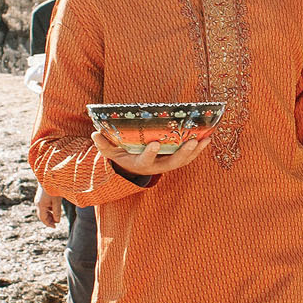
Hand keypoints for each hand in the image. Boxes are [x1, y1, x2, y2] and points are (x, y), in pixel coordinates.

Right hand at [38, 190, 62, 227]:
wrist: (47, 176)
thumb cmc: (53, 188)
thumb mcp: (57, 201)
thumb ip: (57, 211)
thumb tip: (57, 221)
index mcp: (41, 205)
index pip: (43, 218)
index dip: (49, 224)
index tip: (55, 227)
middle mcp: (38, 203)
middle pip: (42, 216)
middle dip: (49, 220)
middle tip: (56, 224)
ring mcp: (38, 200)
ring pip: (43, 211)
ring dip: (49, 215)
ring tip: (56, 218)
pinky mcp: (40, 197)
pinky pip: (44, 206)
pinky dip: (48, 210)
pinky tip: (54, 210)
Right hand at [91, 125, 212, 176]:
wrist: (133, 167)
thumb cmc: (122, 155)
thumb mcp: (111, 152)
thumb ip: (104, 145)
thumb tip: (94, 135)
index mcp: (141, 163)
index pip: (146, 160)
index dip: (150, 153)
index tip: (154, 144)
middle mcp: (157, 166)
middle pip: (172, 162)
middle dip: (182, 152)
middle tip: (191, 141)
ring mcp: (168, 164)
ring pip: (184, 160)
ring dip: (195, 150)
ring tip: (206, 138)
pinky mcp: (176, 160)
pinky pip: (189, 156)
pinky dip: (199, 148)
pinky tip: (207, 137)